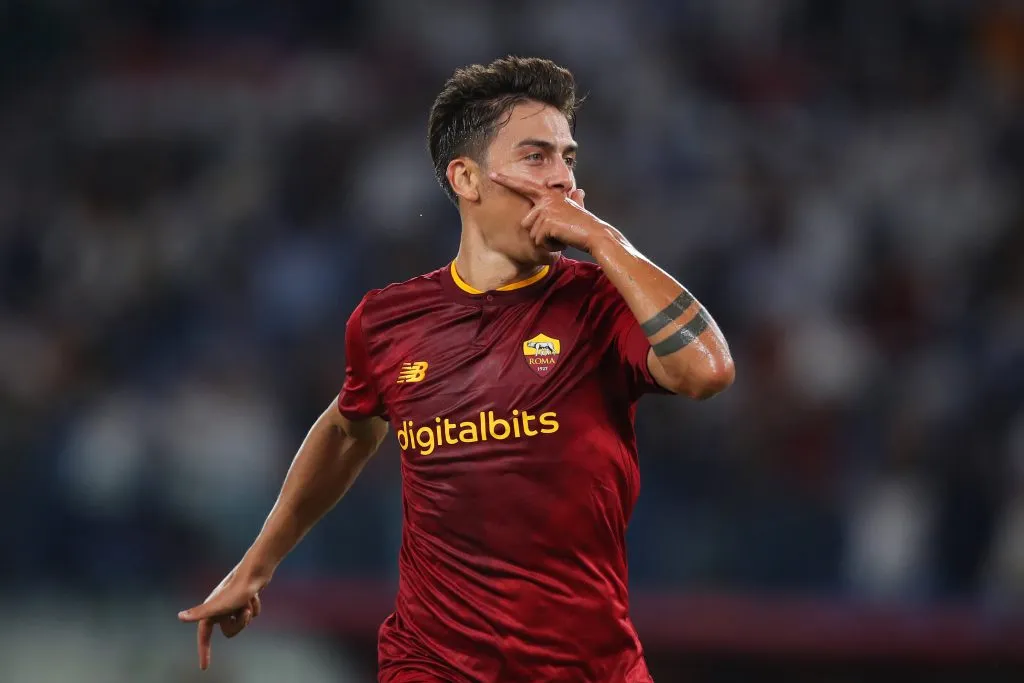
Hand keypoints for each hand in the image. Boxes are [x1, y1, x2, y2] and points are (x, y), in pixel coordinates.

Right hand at [178, 566, 267, 669]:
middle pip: (229, 631)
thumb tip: (180, 616)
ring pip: (242, 622)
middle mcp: (220, 608)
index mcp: (210, 610)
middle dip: (239, 624)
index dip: (204, 651)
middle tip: (243, 610)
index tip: (204, 667)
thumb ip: (200, 613)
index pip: (204, 636)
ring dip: (248, 614)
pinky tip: (255, 595)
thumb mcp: (219, 605)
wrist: (256, 570)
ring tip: (249, 600)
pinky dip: (255, 606)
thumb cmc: (237, 589)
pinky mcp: (245, 599)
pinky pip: (253, 613)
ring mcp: (233, 604)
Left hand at [488, 172, 610, 253]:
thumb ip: (574, 200)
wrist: (594, 234)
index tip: (492, 174)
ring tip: (562, 236)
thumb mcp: (576, 210)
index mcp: (549, 194)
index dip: (507, 180)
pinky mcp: (546, 223)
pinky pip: (539, 241)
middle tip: (559, 232)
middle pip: (527, 223)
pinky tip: (562, 241)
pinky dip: (550, 246)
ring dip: (545, 240)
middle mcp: (545, 200)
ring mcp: (545, 210)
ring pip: (532, 234)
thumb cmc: (585, 224)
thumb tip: (580, 192)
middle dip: (539, 234)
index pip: (525, 186)